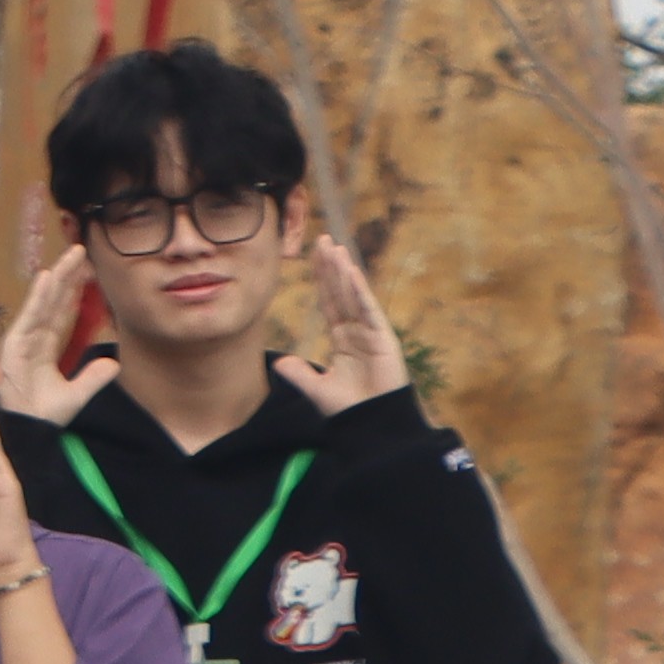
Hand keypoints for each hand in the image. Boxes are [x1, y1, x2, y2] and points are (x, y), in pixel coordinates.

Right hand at [0, 243, 119, 428]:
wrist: (28, 432)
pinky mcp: (15, 345)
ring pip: (44, 303)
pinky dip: (38, 297)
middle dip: (67, 276)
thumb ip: (93, 378)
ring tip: (70, 256)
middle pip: (54, 302)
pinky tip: (48, 277)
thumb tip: (114, 363)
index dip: (74, 292)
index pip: (62, 313)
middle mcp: (34, 339)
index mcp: (45, 348)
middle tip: (80, 250)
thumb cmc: (42, 415)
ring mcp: (24, 340)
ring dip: (56, 278)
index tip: (86, 271)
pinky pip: (30, 316)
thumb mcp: (76, 395)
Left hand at [276, 227, 413, 410]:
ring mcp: (371, 332)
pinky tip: (351, 272)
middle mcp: (357, 331)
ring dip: (344, 271)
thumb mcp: (317, 388)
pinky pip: (368, 309)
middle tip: (322, 239)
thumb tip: (281, 362)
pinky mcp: (383, 338)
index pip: (328, 302)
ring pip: (353, 295)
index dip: (321, 280)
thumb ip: (299, 374)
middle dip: (331, 266)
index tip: (313, 258)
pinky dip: (359, 290)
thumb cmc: (350, 409)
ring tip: (334, 247)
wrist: (371, 424)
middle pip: (340, 291)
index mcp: (343, 339)